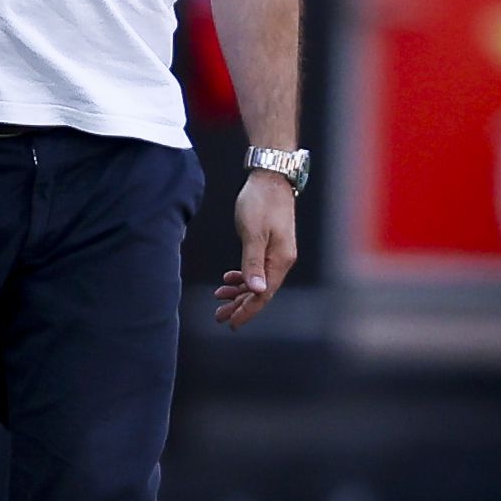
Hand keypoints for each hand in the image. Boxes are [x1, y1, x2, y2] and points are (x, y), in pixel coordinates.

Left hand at [214, 170, 297, 328]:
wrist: (270, 177)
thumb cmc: (261, 202)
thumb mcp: (253, 233)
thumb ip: (253, 263)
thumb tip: (257, 290)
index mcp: (280, 260)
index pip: (264, 294)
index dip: (247, 310)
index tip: (230, 322)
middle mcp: (282, 260)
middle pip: (261, 291)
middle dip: (240, 305)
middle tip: (219, 315)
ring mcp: (277, 252)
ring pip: (258, 281)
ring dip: (239, 292)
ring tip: (219, 298)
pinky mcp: (271, 245)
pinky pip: (257, 268)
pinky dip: (242, 277)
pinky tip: (228, 279)